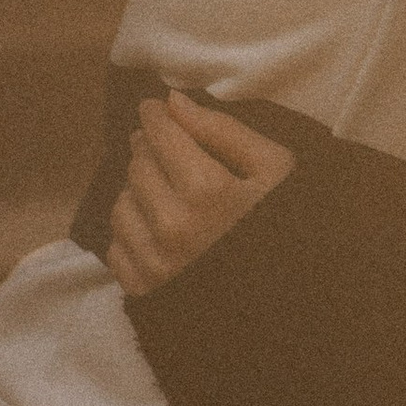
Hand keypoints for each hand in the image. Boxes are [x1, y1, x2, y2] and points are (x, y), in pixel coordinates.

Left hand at [106, 92, 294, 297]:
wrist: (288, 302)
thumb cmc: (286, 228)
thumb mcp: (273, 171)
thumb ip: (224, 131)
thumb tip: (175, 102)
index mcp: (207, 191)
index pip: (161, 135)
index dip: (155, 116)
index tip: (155, 109)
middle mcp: (173, 226)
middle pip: (138, 166)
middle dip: (150, 152)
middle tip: (166, 151)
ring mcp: (155, 262)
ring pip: (122, 204)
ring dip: (139, 193)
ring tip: (167, 195)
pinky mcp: (144, 290)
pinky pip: (116, 247)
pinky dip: (133, 234)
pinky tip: (159, 232)